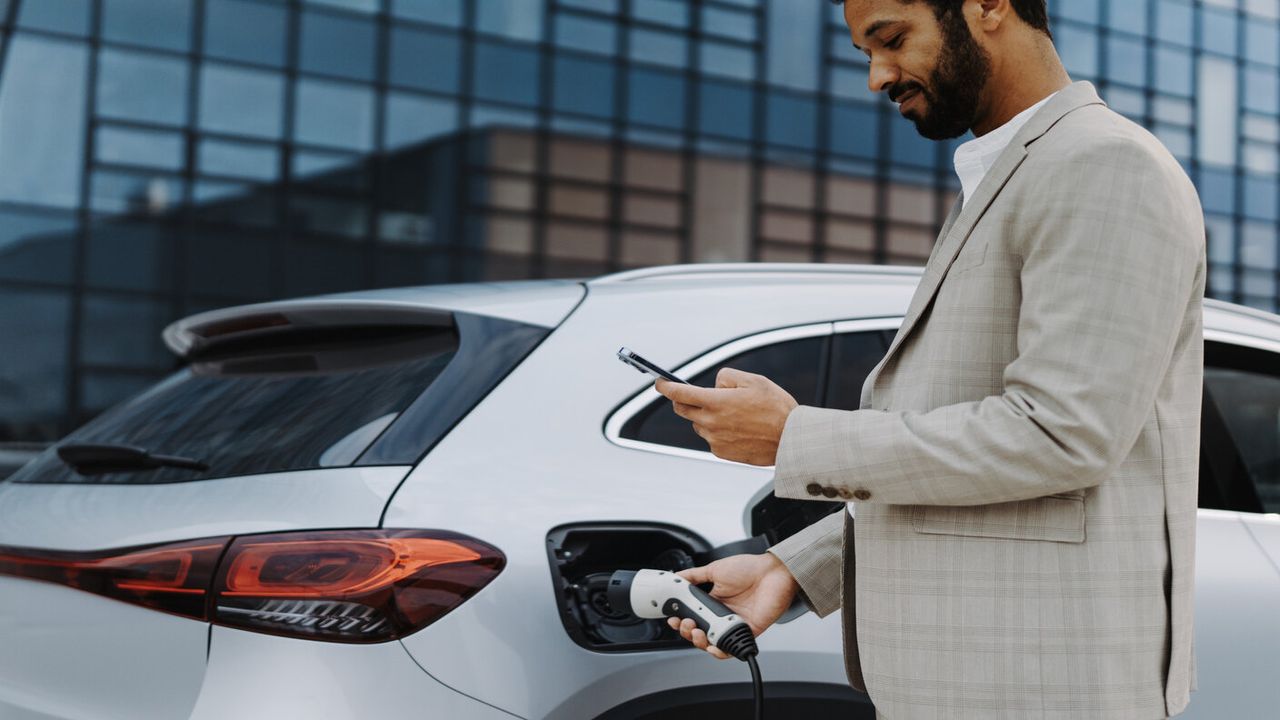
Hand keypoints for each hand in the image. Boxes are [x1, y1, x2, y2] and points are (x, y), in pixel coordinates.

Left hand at [654, 368, 798, 465]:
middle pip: (683, 409)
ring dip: (706, 417)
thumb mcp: (754, 380)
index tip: (660, 383)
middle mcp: (711, 422)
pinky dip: (717, 431)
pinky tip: (738, 428)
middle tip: (695, 395)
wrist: (790, 439)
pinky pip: (711, 438)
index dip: (666, 386)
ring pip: (699, 424)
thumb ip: (727, 377)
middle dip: (683, 400)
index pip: (680, 393)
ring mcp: (715, 439)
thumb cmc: (776, 409)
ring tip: (733, 414)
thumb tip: (715, 385)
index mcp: (716, 402)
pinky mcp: (721, 452)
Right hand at [666, 552, 798, 659]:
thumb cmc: (750, 568)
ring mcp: (733, 624)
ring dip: (699, 642)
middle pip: (700, 632)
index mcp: (713, 601)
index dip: (682, 620)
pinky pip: (731, 648)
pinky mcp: (747, 632)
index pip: (693, 616)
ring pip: (712, 643)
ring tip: (696, 632)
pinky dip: (719, 651)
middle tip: (685, 624)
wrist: (773, 572)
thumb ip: (694, 575)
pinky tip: (712, 646)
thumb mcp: (715, 569)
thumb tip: (676, 577)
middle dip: (687, 632)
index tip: (673, 617)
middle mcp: (722, 615)